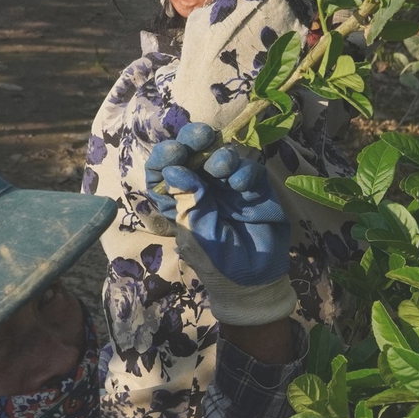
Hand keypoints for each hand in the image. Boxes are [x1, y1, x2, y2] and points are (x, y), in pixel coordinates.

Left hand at [145, 124, 296, 326]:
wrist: (254, 281)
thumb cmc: (218, 263)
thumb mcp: (197, 235)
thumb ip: (188, 203)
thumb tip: (173, 170)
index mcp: (178, 200)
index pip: (163, 170)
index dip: (165, 156)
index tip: (174, 152)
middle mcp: (201, 188)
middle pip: (191, 153)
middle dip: (193, 139)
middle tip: (201, 136)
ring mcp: (228, 186)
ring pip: (220, 156)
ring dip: (220, 156)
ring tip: (222, 168)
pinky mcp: (254, 188)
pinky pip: (248, 169)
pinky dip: (244, 171)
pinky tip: (241, 185)